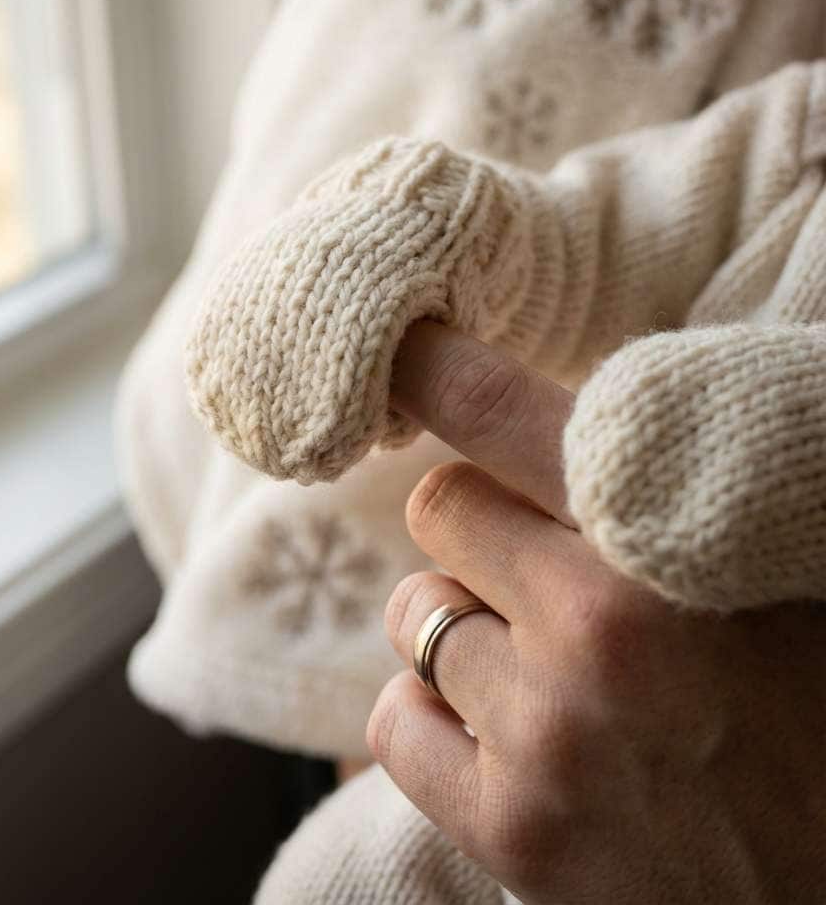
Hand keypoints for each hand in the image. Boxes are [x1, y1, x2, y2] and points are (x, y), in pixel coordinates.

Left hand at [367, 321, 825, 903]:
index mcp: (666, 542)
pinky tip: (506, 731)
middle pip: (440, 504)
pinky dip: (434, 717)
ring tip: (544, 660)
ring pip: (415, 613)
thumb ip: (675, 484)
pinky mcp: (513, 832)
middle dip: (481, 522)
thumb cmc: (818, 700)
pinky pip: (394, 724)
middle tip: (543, 561)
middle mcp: (596, 633)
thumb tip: (582, 409)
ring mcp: (547, 739)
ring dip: (464, 622)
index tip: (398, 346)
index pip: (494, 410)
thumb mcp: (776, 561)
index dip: (430, 365)